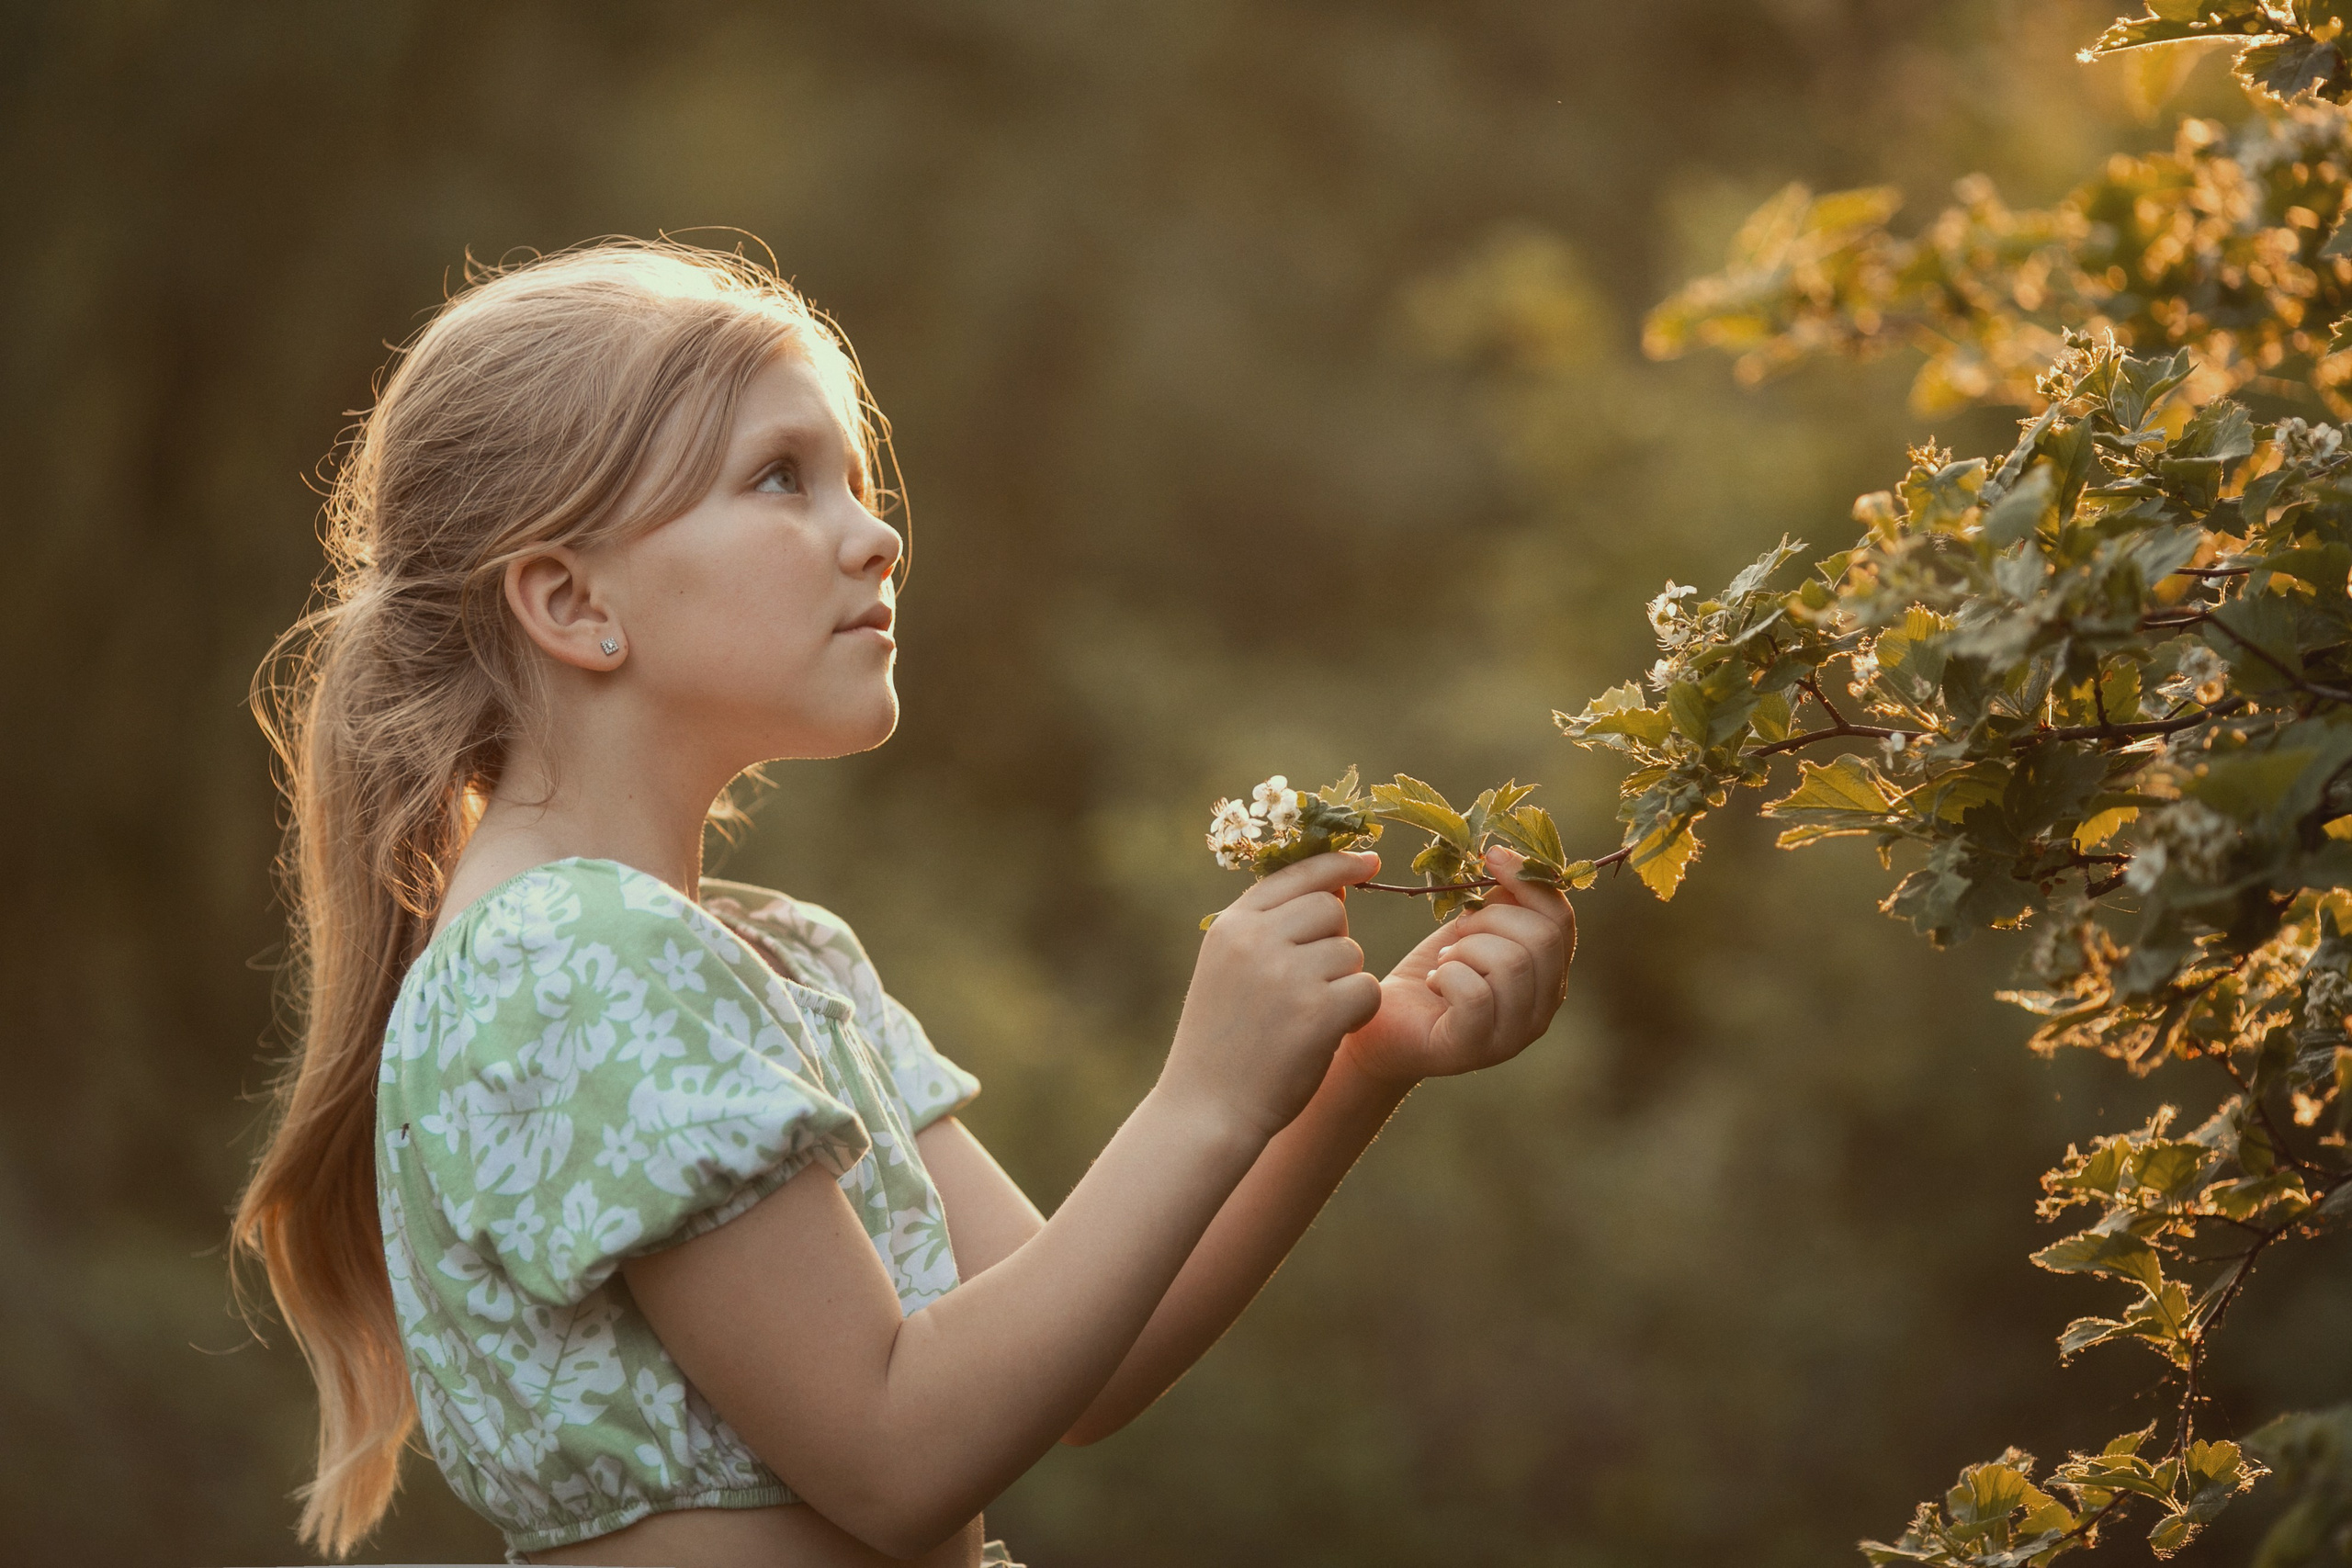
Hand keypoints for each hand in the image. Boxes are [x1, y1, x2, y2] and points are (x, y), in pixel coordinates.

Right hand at [1161, 851, 1385, 1139]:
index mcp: (1232, 925)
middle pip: (1331, 909)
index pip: (1297, 873)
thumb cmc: (1223, 1041)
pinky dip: (1359, 1012)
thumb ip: (1272, 926)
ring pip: (1351, 952)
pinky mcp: (1316, 1013)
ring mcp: (1286, 975)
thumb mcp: (1229, 969)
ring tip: (1307, 1016)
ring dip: (1344, 982)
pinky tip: (1330, 1033)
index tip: (1367, 860)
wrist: (1205, 1109)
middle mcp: (1256, 941)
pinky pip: (1366, 989)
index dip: (1338, 864)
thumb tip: (1336, 884)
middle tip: (1311, 984)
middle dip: (1334, 941)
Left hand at [1341, 845, 1576, 1087]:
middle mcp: (1542, 1012)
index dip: (1528, 881)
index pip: (1562, 921)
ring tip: (1446, 959)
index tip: (1491, 856)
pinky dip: (1448, 975)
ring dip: (1467, 947)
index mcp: (1549, 978)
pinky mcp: (1473, 1047)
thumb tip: (1507, 860)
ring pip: (1512, 963)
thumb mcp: (1474, 929)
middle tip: (1458, 929)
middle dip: (1492, 918)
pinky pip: (1475, 994)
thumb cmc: (1433, 973)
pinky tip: (1435, 982)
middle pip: (1543, 939)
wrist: (1384, 1021)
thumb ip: (1504, 902)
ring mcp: (1512, 1036)